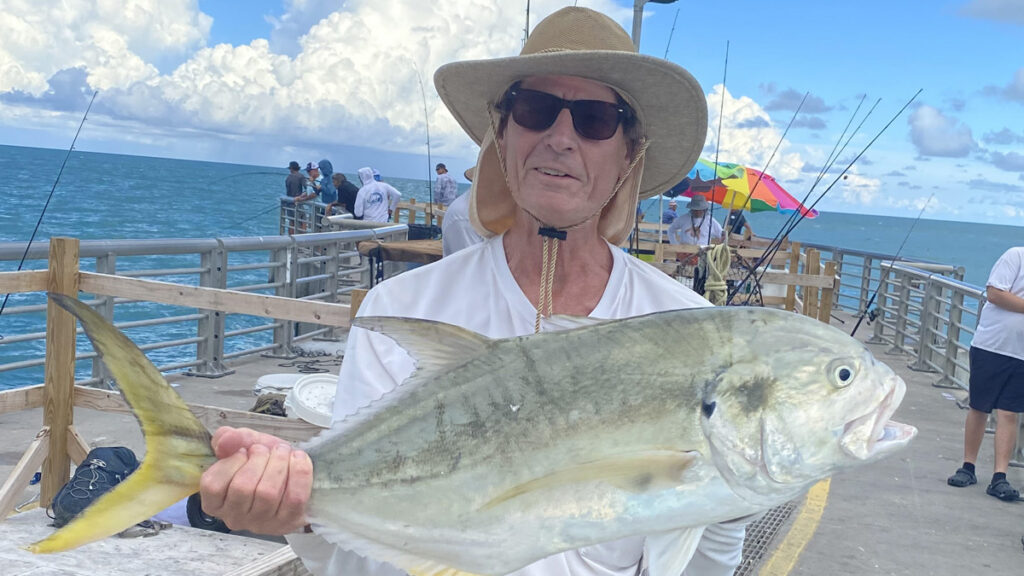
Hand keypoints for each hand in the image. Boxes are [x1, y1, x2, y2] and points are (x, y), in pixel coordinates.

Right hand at [198, 427, 312, 534]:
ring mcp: (262, 523)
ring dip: (278, 463)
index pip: (213, 486)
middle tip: (266, 450)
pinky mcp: (288, 522)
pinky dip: (299, 472)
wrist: (291, 473)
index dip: (232, 462)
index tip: (244, 451)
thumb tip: (226, 441)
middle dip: (258, 459)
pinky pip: (294, 498)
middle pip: (242, 488)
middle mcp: (235, 518)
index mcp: (216, 502)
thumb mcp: (244, 444)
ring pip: (268, 493)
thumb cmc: (262, 462)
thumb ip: (229, 438)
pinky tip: (298, 458)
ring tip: (282, 452)